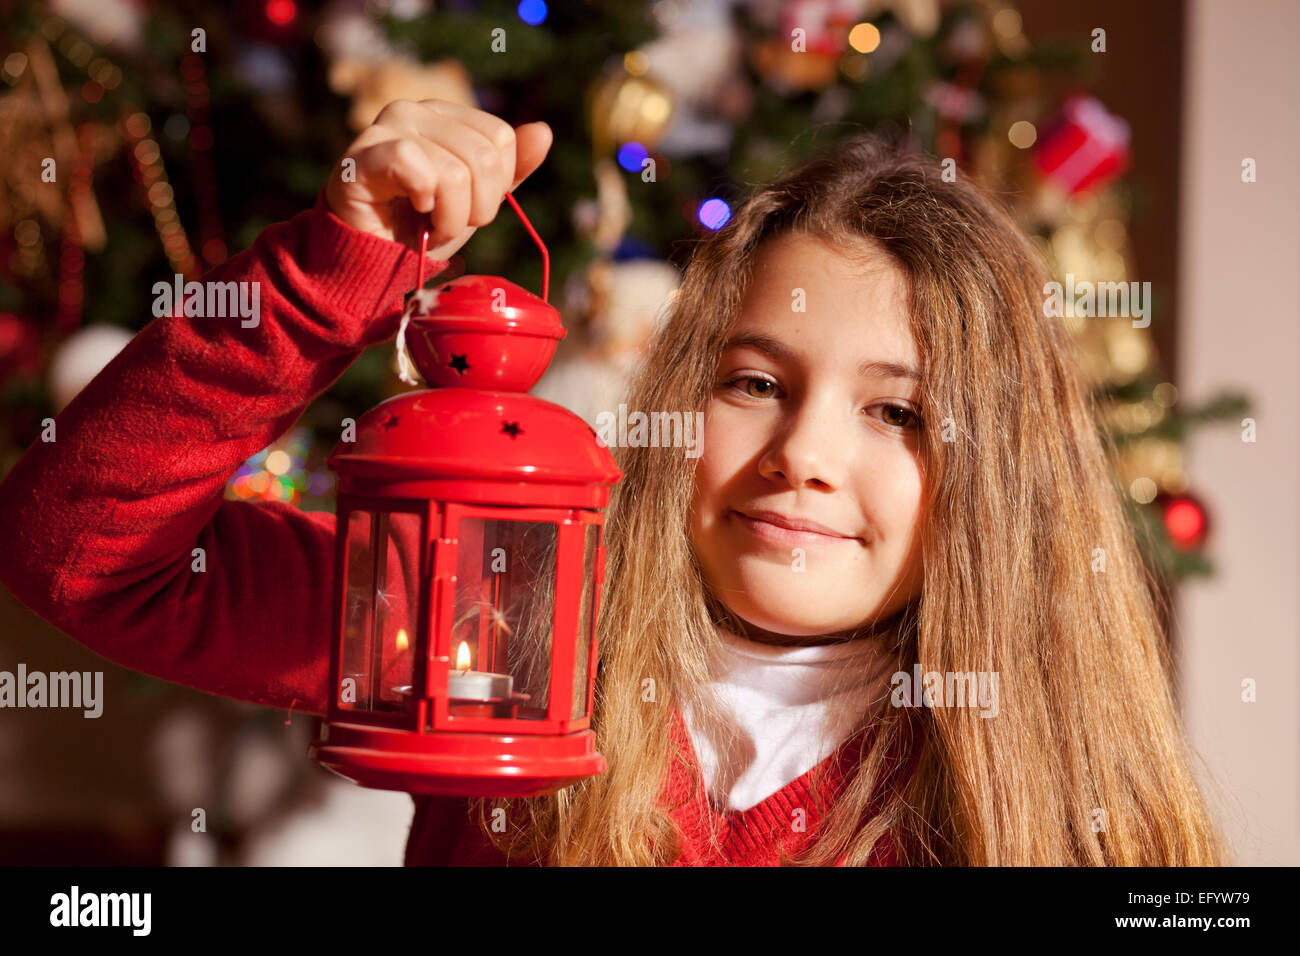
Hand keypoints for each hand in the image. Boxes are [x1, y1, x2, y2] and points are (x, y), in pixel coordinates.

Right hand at [324, 98, 552, 261]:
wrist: (373, 258)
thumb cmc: (420, 226)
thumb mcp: (477, 201)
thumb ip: (511, 170)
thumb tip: (543, 131)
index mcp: (446, 115)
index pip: (502, 139)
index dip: (495, 188)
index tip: (468, 208)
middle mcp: (416, 110)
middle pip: (484, 157)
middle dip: (474, 209)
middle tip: (445, 223)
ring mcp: (386, 127)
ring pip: (454, 171)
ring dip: (448, 218)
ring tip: (426, 224)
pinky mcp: (362, 154)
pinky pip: (413, 165)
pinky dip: (422, 201)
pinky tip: (408, 210)